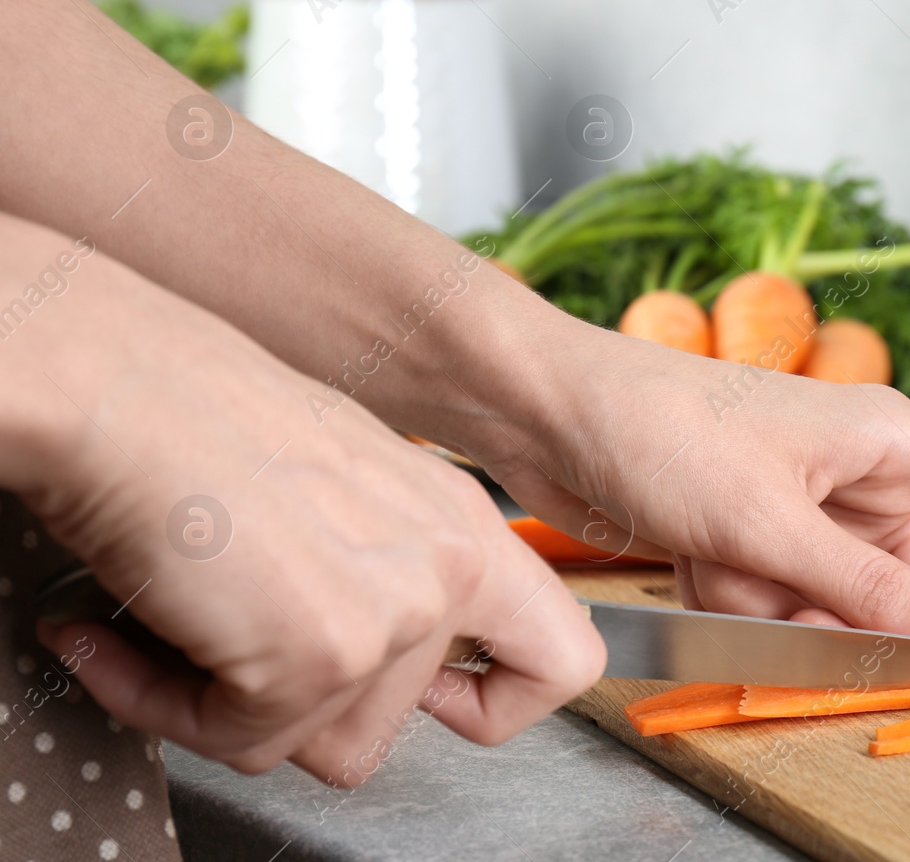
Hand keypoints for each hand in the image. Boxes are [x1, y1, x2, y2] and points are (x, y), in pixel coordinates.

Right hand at [1, 221, 602, 783]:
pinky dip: (164, 703)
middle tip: (237, 643)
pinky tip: (127, 636)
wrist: (123, 386)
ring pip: (318, 746)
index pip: (563, 658)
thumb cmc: (203, 421)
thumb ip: (384, 573)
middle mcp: (450, 568)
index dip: (497, 703)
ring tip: (177, 624)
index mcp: (465, 526)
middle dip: (300, 710)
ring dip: (232, 708)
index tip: (431, 696)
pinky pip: (239, 741)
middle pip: (395, 727)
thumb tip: (369, 657)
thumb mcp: (341, 491)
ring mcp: (397, 613)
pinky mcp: (323, 652)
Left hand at [470, 308, 909, 666]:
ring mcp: (806, 507)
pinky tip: (691, 561)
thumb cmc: (665, 430)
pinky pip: (778, 600)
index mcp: (894, 442)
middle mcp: (862, 475)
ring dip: (776, 606)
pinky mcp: (755, 533)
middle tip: (804, 617)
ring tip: (717, 561)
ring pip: (834, 603)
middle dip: (857, 617)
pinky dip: (736, 598)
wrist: (551, 412)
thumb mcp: (770, 521)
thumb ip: (869, 588)